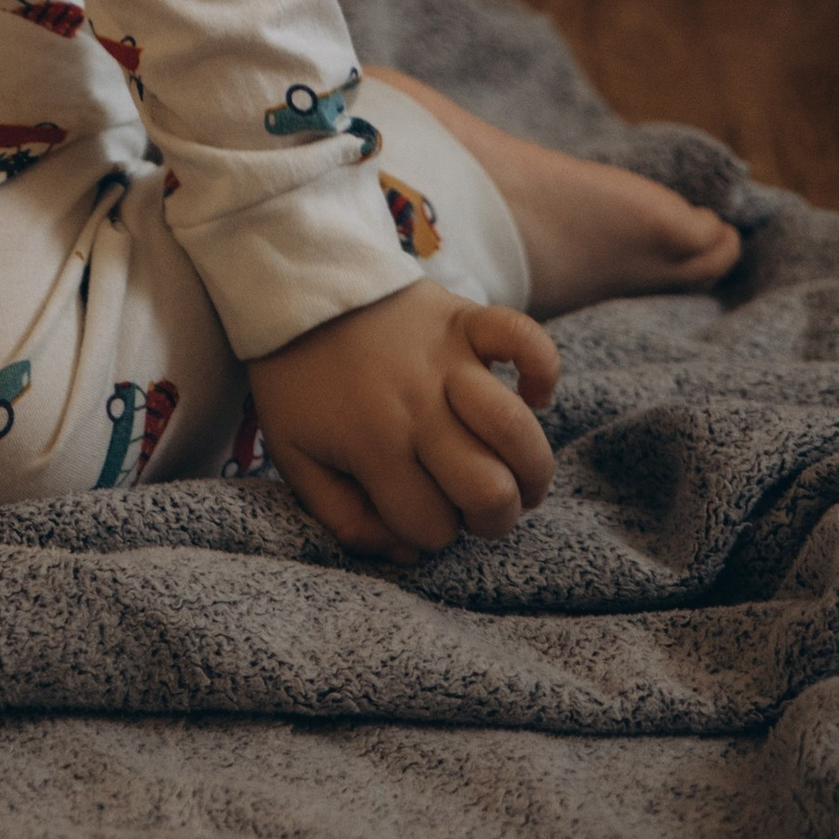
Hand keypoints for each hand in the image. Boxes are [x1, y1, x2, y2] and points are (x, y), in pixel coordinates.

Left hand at [248, 281, 559, 561]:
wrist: (294, 285)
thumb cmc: (296, 380)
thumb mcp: (294, 458)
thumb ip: (344, 520)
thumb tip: (408, 553)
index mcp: (373, 442)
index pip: (433, 527)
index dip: (427, 534)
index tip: (412, 510)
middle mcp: (417, 405)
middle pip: (490, 492)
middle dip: (490, 519)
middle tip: (472, 505)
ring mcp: (447, 360)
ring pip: (517, 430)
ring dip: (529, 468)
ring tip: (513, 474)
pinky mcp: (466, 318)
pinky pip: (527, 339)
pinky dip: (544, 370)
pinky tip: (532, 394)